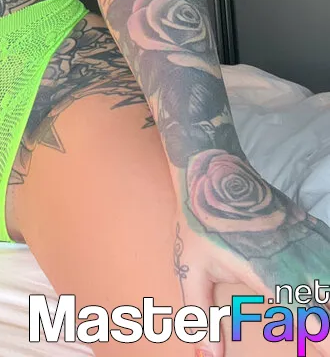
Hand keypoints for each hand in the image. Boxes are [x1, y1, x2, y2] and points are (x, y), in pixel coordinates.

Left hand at [176, 150, 329, 356]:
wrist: (213, 171)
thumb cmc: (199, 221)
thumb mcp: (191, 268)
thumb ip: (200, 313)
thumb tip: (207, 356)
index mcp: (266, 272)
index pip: (304, 312)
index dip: (321, 333)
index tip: (324, 347)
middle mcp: (292, 258)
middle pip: (325, 297)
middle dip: (327, 323)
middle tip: (322, 339)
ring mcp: (303, 241)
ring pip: (329, 276)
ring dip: (327, 299)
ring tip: (322, 323)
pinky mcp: (308, 230)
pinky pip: (328, 259)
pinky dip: (327, 275)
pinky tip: (324, 286)